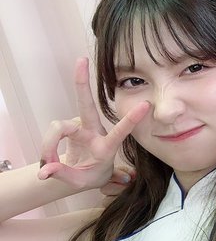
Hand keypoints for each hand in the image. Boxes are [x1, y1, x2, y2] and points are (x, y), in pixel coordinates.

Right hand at [38, 57, 148, 189]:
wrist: (87, 173)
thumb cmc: (91, 175)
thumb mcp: (81, 182)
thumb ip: (63, 176)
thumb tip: (45, 171)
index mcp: (107, 148)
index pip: (120, 132)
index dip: (131, 119)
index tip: (145, 104)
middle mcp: (94, 131)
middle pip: (87, 104)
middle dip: (81, 82)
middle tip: (81, 59)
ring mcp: (80, 127)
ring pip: (59, 127)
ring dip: (49, 145)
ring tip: (49, 165)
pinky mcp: (69, 126)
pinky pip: (53, 133)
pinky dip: (47, 147)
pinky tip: (48, 161)